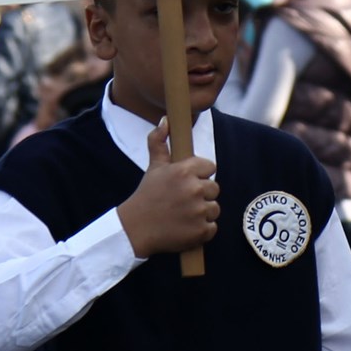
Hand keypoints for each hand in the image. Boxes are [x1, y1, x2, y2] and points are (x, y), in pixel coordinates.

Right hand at [117, 117, 219, 257]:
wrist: (136, 228)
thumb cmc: (146, 195)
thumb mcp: (153, 166)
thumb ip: (159, 141)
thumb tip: (166, 120)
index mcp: (184, 171)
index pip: (210, 167)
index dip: (200, 175)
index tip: (187, 182)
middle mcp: (194, 189)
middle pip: (214, 188)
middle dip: (201, 194)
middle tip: (183, 200)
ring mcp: (199, 211)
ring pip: (215, 208)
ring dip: (203, 212)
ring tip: (184, 214)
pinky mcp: (201, 231)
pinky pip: (212, 227)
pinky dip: (202, 230)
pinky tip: (186, 227)